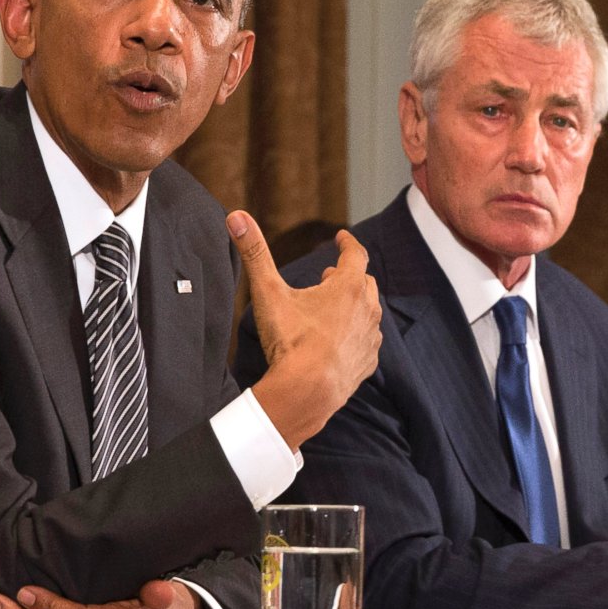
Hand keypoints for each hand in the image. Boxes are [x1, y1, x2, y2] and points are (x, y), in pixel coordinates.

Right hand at [232, 213, 382, 447]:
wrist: (307, 392)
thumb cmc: (290, 341)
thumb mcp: (268, 293)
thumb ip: (254, 253)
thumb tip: (237, 216)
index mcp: (348, 288)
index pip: (356, 254)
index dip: (347, 243)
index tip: (340, 237)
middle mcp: (367, 309)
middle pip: (364, 282)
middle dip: (348, 275)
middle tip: (329, 276)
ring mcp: (370, 337)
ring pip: (369, 311)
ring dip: (354, 304)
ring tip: (333, 308)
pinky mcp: (368, 362)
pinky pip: (367, 340)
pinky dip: (356, 333)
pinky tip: (342, 339)